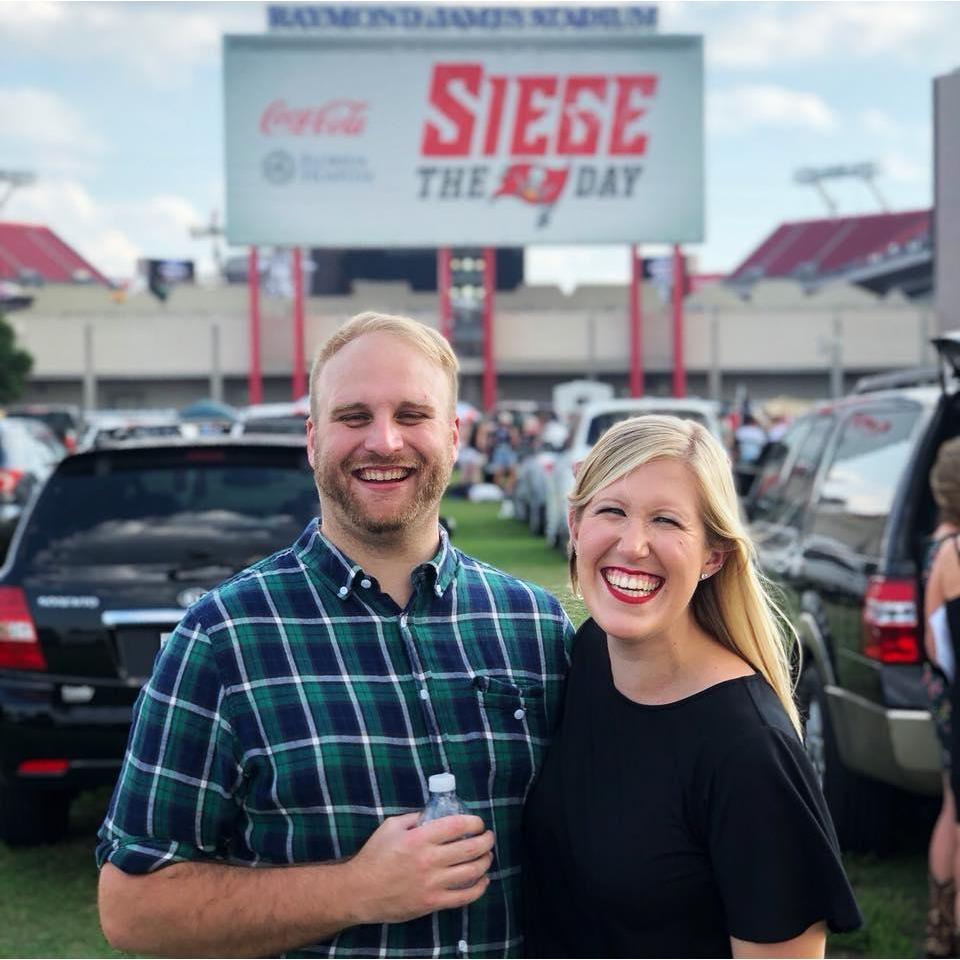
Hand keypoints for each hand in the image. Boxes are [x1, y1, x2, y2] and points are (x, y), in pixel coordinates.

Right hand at [344, 813, 494, 923]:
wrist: (360, 891)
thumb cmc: (374, 856)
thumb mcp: (391, 827)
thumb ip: (414, 818)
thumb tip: (434, 814)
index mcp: (420, 838)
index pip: (457, 825)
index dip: (474, 822)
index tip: (478, 823)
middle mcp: (429, 859)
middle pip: (470, 848)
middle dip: (486, 840)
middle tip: (489, 837)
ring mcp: (432, 883)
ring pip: (471, 872)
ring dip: (485, 862)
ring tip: (487, 856)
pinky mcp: (432, 903)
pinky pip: (463, 897)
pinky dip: (479, 888)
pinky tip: (483, 881)